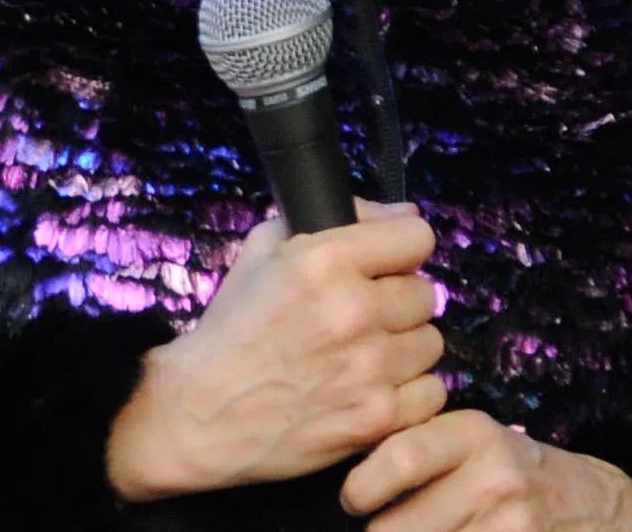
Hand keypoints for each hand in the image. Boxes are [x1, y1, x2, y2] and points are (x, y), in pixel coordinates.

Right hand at [105, 199, 447, 500]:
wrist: (200, 414)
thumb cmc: (232, 329)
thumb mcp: (265, 249)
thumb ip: (339, 220)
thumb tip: (403, 215)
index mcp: (324, 260)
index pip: (417, 236)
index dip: (400, 249)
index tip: (386, 265)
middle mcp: (353, 310)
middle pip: (425, 293)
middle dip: (397, 302)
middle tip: (364, 318)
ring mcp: (369, 367)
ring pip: (430, 343)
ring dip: (403, 348)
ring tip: (364, 357)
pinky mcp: (376, 416)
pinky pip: (430, 392)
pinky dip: (407, 393)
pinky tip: (372, 390)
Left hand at [342, 410, 631, 531]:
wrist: (594, 507)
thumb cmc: (514, 472)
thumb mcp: (477, 443)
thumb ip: (421, 448)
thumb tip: (350, 479)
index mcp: (477, 434)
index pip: (401, 457)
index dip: (363, 485)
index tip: (353, 500)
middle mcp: (496, 478)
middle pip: (397, 527)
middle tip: (383, 527)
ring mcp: (512, 525)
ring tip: (423, 530)